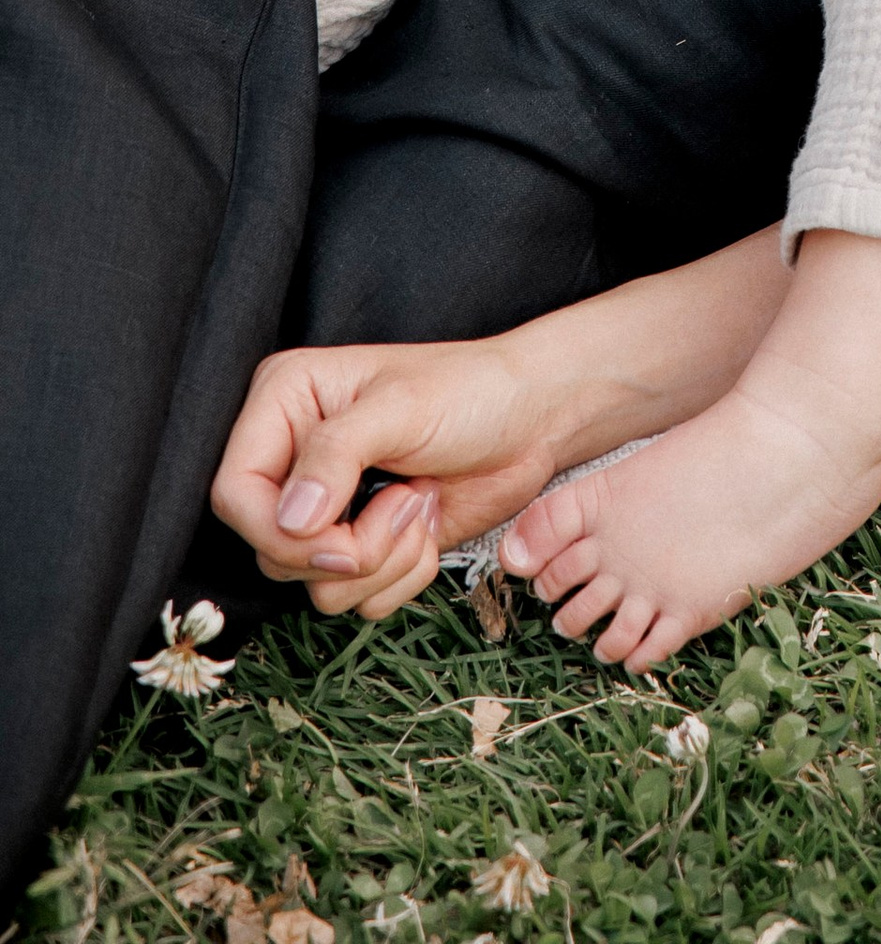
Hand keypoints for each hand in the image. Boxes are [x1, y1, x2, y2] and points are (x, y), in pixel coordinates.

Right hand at [212, 336, 573, 621]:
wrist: (534, 421)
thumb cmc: (473, 391)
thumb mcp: (402, 407)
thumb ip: (336, 453)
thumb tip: (290, 519)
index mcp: (284, 403)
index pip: (233, 493)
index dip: (280, 532)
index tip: (339, 535)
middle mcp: (294, 460)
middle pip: (270, 551)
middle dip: (348, 547)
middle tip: (405, 500)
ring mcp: (328, 508)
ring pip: (314, 586)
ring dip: (383, 559)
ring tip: (421, 500)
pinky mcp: (362, 546)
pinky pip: (355, 602)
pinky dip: (402, 576)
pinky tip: (429, 522)